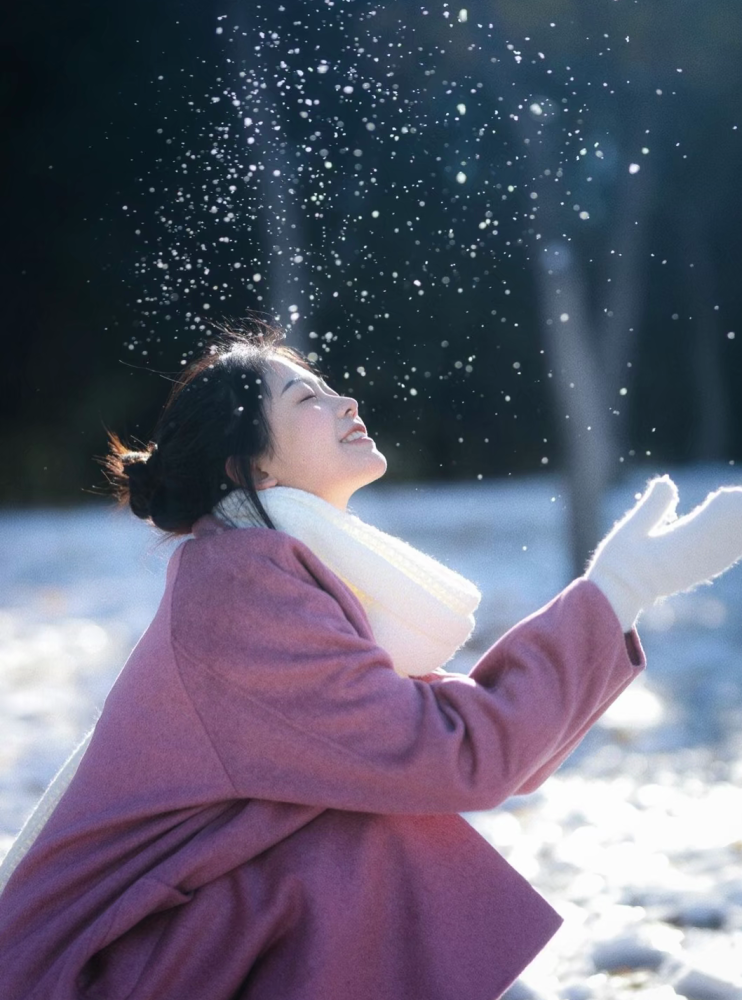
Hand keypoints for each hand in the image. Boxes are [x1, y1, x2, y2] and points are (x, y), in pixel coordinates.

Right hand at [586, 475, 741, 630]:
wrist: (616, 597)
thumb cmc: (618, 563)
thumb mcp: (630, 530)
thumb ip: (651, 506)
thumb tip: (667, 482)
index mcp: (683, 543)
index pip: (718, 520)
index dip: (729, 506)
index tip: (731, 494)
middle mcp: (697, 558)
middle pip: (730, 533)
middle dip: (734, 515)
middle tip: (734, 498)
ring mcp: (700, 568)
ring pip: (730, 546)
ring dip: (733, 528)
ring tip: (734, 509)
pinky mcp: (696, 573)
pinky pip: (723, 556)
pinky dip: (730, 542)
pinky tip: (733, 534)